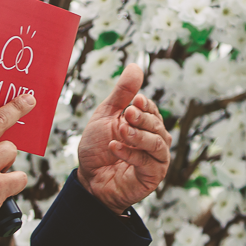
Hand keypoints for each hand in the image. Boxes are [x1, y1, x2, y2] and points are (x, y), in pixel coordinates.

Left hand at [76, 64, 170, 213]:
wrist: (88, 179)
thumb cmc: (97, 147)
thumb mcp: (106, 116)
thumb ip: (122, 94)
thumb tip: (135, 66)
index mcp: (146, 124)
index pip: (152, 110)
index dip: (145, 105)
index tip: (135, 101)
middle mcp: (156, 140)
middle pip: (156, 124)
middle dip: (141, 118)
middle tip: (127, 114)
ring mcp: (156, 159)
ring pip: (157, 142)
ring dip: (138, 135)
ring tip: (121, 131)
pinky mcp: (153, 176)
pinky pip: (148, 162)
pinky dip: (131, 153)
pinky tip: (115, 147)